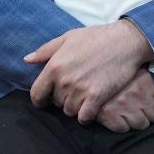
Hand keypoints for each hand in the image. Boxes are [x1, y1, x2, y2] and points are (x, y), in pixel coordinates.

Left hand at [25, 19, 153, 122]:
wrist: (126, 41)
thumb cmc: (97, 37)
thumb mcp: (68, 38)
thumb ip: (45, 50)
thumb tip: (27, 60)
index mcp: (54, 67)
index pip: (36, 94)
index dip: (40, 100)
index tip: (45, 101)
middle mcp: (64, 81)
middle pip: (56, 103)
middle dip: (62, 100)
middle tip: (74, 92)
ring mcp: (81, 90)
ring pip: (70, 111)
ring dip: (76, 107)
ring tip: (84, 98)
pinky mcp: (97, 97)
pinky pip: (84, 117)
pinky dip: (86, 115)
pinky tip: (91, 108)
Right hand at [95, 71, 153, 132]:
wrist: (89, 73)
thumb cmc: (117, 72)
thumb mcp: (142, 72)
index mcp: (146, 82)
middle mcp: (137, 95)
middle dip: (153, 114)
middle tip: (145, 110)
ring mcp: (123, 106)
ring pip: (142, 124)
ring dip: (139, 121)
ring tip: (132, 113)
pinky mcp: (108, 115)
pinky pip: (123, 129)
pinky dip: (122, 125)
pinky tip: (120, 117)